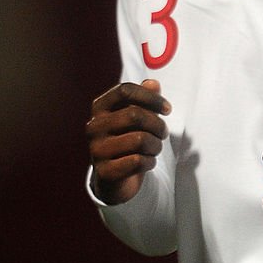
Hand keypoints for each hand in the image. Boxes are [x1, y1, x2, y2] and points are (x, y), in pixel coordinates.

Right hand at [86, 79, 170, 204]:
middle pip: (135, 115)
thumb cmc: (128, 140)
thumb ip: (145, 98)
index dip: (151, 97)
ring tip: (154, 149)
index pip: (125, 91)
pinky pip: (137, 162)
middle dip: (158, 125)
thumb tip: (153, 83)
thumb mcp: (137, 117)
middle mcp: (94, 126)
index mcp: (100, 108)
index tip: (168, 109)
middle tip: (163, 133)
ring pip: (140, 140)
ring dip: (156, 146)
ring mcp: (96, 150)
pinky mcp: (105, 172)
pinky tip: (147, 162)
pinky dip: (150, 162)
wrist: (115, 178)